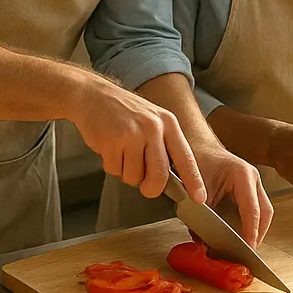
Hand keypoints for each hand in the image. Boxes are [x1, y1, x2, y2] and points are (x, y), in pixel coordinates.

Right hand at [70, 78, 206, 203]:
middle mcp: (153, 127)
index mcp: (168, 123)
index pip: (186, 157)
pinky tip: (110, 148)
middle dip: (151, 188)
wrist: (93, 95)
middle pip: (159, 175)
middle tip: (145, 186)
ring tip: (122, 152)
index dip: (194, 181)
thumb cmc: (124, 112)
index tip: (199, 198)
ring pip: (134, 177)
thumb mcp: (153, 120)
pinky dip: (111, 165)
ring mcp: (132, 133)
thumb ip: (165, 146)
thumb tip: (176, 180)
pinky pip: (115, 170)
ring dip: (126, 172)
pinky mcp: (112, 141)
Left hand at [193, 141, 272, 247]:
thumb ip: (201, 214)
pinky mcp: (249, 190)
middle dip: (257, 234)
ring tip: (244, 248)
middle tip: (248, 253)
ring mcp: (253, 184)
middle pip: (264, 212)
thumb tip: (204, 242)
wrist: (197, 145)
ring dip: (255, 230)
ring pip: (263, 212)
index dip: (250, 231)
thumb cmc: (196, 162)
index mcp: (242, 174)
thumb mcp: (196, 189)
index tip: (248, 248)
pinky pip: (255, 210)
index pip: (251, 209)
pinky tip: (240, 236)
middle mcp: (253, 179)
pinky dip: (249, 224)